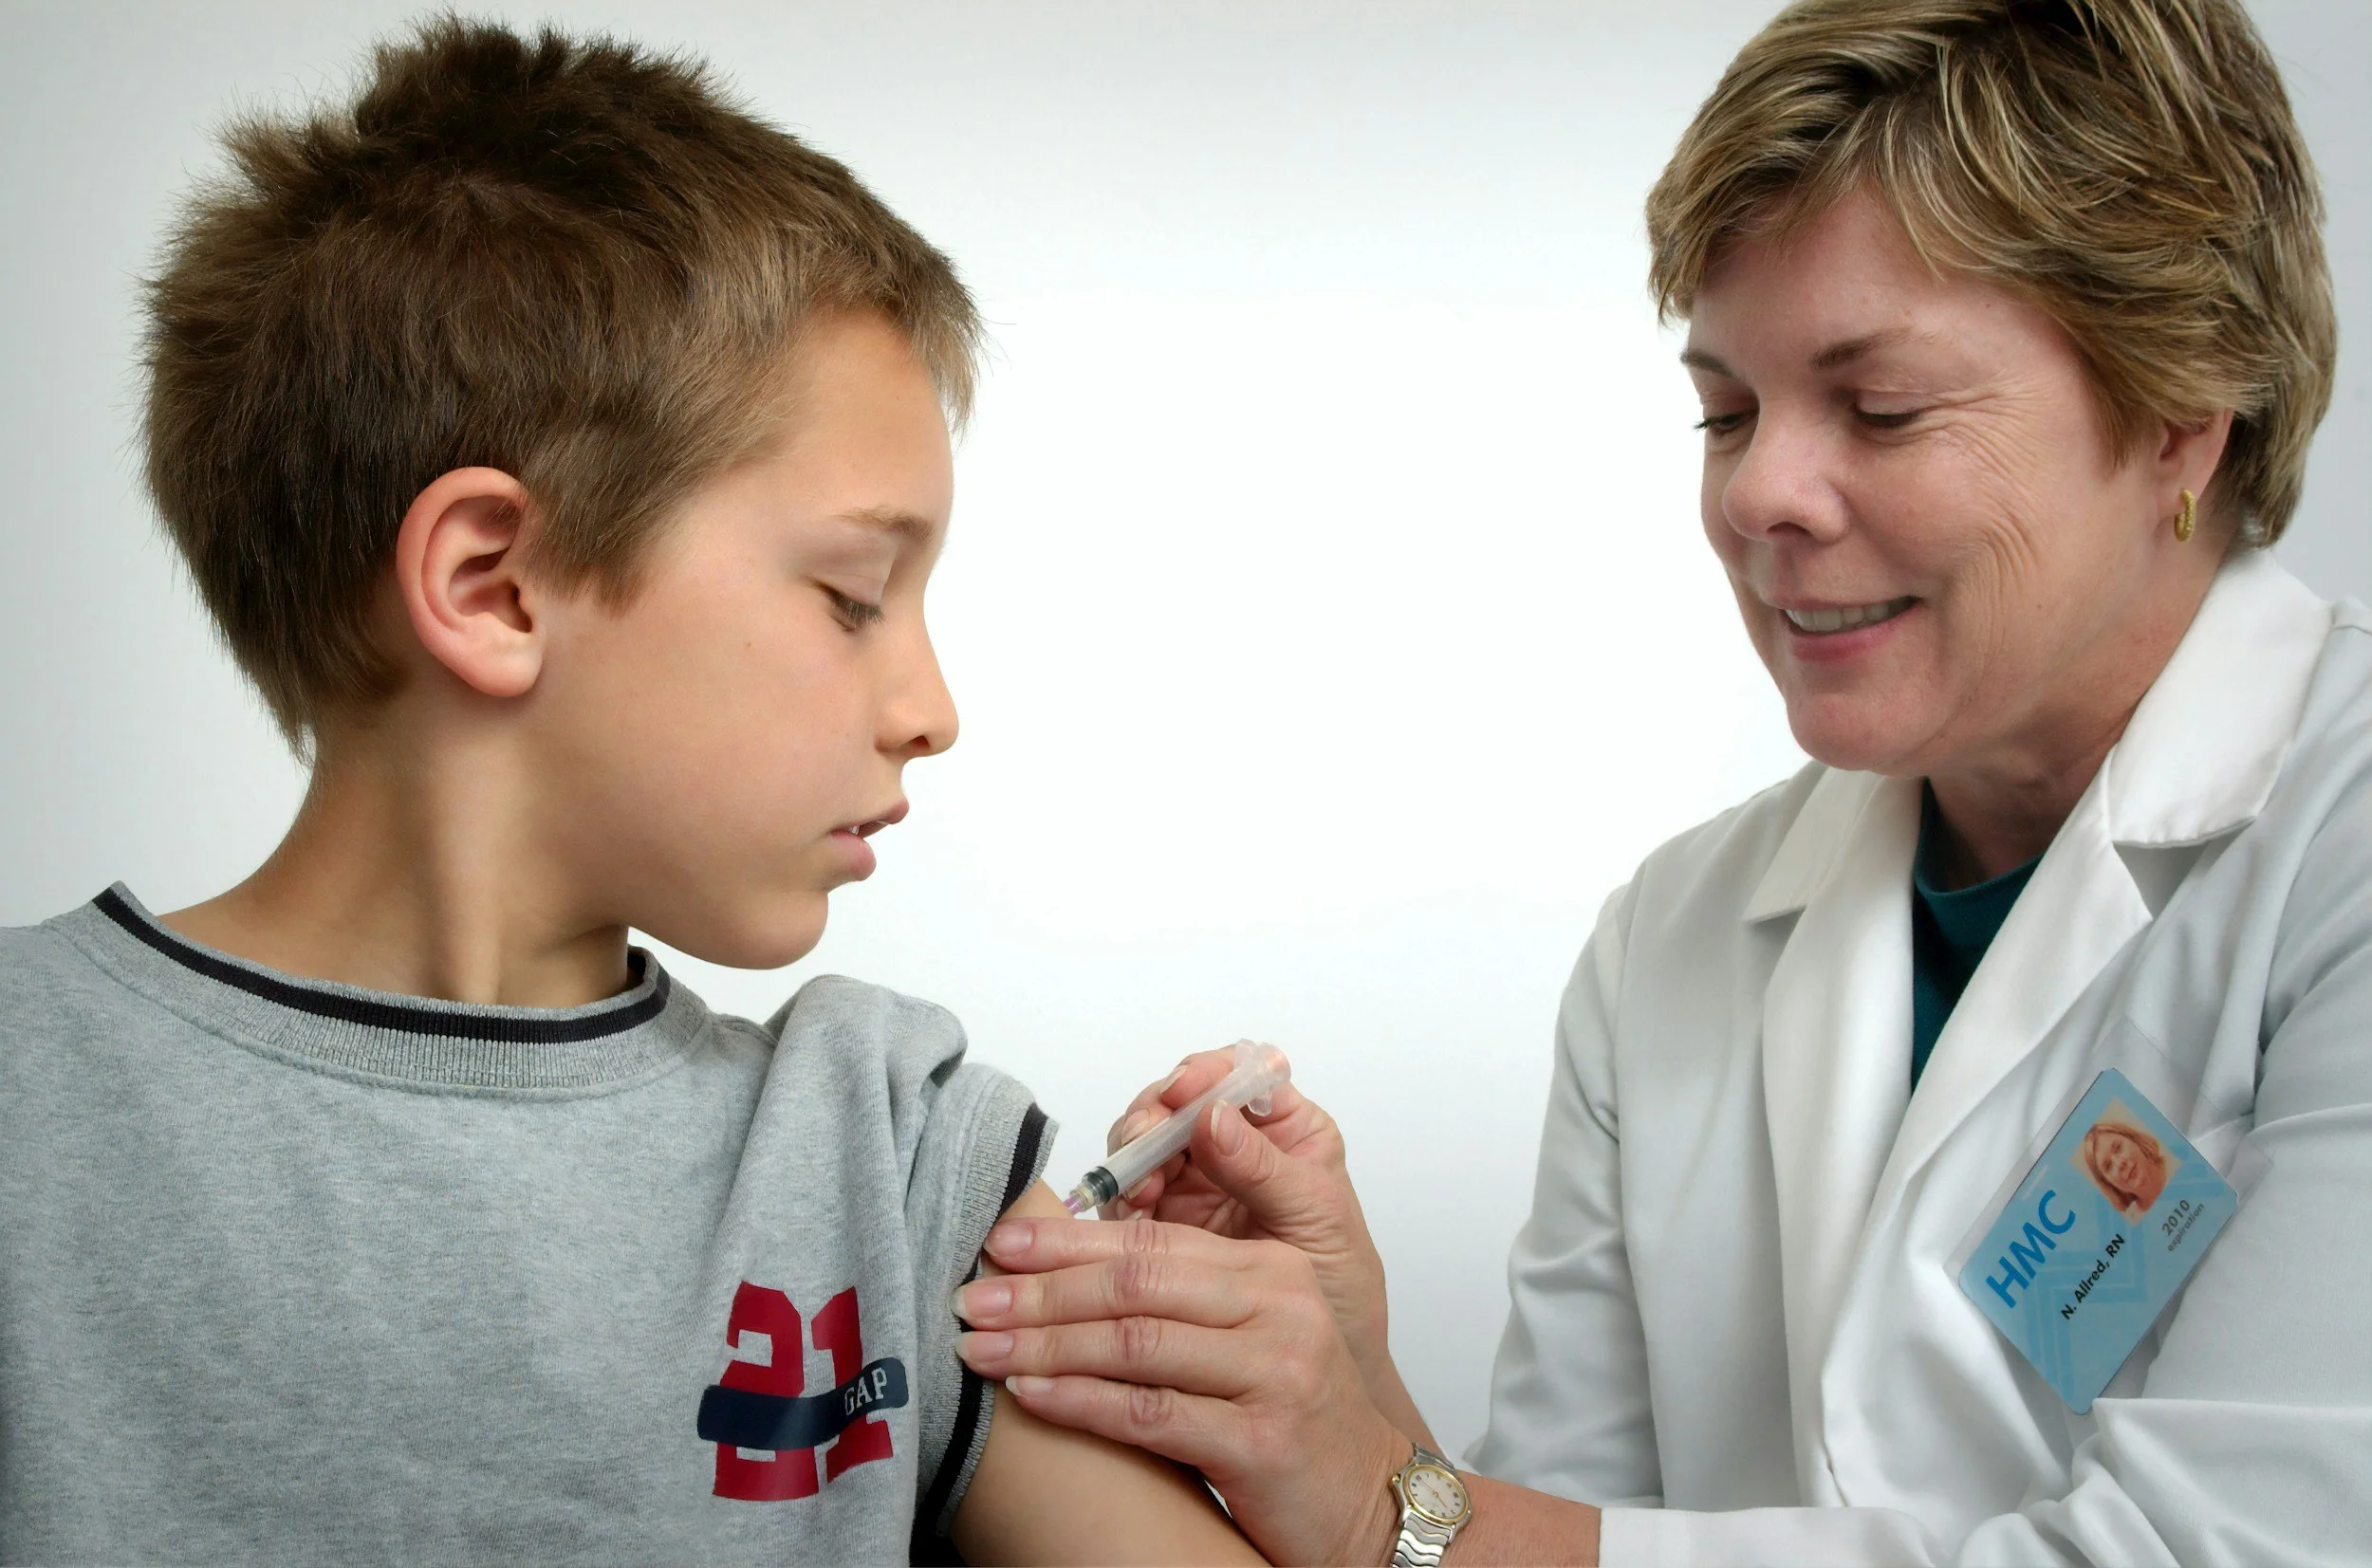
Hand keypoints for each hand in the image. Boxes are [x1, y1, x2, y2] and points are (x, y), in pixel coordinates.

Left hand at [955, 1207, 1411, 1566]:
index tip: (1001, 1242)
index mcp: (1271, 1268)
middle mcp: (1279, 1308)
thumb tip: (1063, 1272)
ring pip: (1136, 1342)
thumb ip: (1181, 1298)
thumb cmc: (1294, 1417)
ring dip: (1046, 1343)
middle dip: (1042, 1288)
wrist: (1369, 1501)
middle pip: (1137, 1281)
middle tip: (973, 1297)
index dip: (1068, 1238)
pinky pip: (1149, 1413)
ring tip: (983, 1348)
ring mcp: (1275, 1371)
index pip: (1153, 1238)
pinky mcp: (1262, 1440)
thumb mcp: (1249, 1337)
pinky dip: (1080, 1401)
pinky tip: (1030, 1394)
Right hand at [1102, 1051, 1394, 1381]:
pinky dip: (1119, 1199)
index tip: (1185, 1091)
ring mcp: (1192, 1182)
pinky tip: (1131, 1217)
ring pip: (1143, 1143)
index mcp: (1285, 1129)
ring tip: (1140, 1192)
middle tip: (1144, 1142)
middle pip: (1178, 1101)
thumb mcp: (1317, 1222)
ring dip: (1132, 1156)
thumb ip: (1268, 1169)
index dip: (1206, 1073)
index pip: (1240, 1073)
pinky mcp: (1159, 1223)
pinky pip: (1125, 1194)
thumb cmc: (1340, 1290)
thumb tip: (1213, 1116)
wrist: (1315, 1378)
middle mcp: (1233, 1146)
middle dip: (1155, 1115)